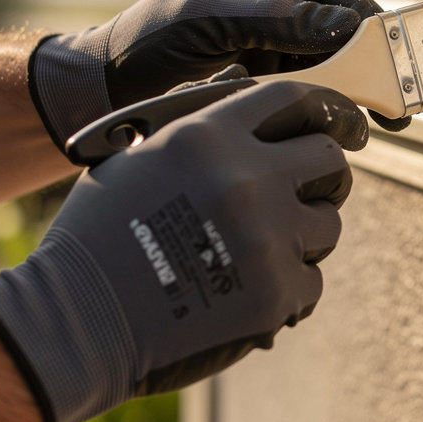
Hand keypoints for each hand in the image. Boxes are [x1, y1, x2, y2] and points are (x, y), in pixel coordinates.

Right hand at [0, 80, 367, 421]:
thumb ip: (203, 128)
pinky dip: (288, 290)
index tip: (346, 123)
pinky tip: (247, 293)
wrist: (76, 322)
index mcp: (210, 135)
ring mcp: (266, 238)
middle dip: (323, 175)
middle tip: (307, 192)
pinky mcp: (277, 294)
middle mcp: (246, 178)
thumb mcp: (140, 156)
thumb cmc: (100, 236)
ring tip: (256, 252)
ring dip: (303, 236)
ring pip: (328, 223)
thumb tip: (252, 100)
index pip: (297, 99)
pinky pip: (312, 281)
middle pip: (329, 159)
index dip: (330, 108)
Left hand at [29, 0, 409, 150]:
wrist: (98, 92)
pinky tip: (332, 120)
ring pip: (317, 61)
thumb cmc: (142, 43)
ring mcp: (257, 43)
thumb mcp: (207, 22)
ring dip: (345, 86)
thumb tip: (342, 27)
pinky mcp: (251, 77)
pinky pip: (296, 86)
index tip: (391, 46)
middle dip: (362, 59)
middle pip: (328, 26)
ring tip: (372, 118)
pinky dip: (317, 101)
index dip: (361, 14)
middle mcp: (260, 4)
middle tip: (394, 95)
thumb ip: (274, 20)